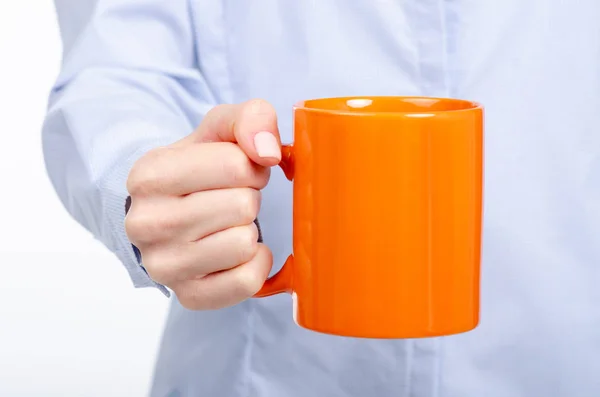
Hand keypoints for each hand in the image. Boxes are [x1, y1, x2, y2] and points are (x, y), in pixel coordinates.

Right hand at [125, 99, 280, 309]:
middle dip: (248, 198)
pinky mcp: (188, 296)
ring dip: (249, 230)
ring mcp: (164, 265)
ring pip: (245, 243)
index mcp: (149, 175)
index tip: (235, 172)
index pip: (235, 165)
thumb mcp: (219, 130)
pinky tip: (237, 252)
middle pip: (242, 206)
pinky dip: (255, 263)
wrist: (169, 214)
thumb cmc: (198, 169)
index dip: (250, 166)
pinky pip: (246, 282)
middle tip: (231, 199)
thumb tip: (269, 152)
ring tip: (228, 224)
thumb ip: (250, 118)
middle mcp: (147, 223)